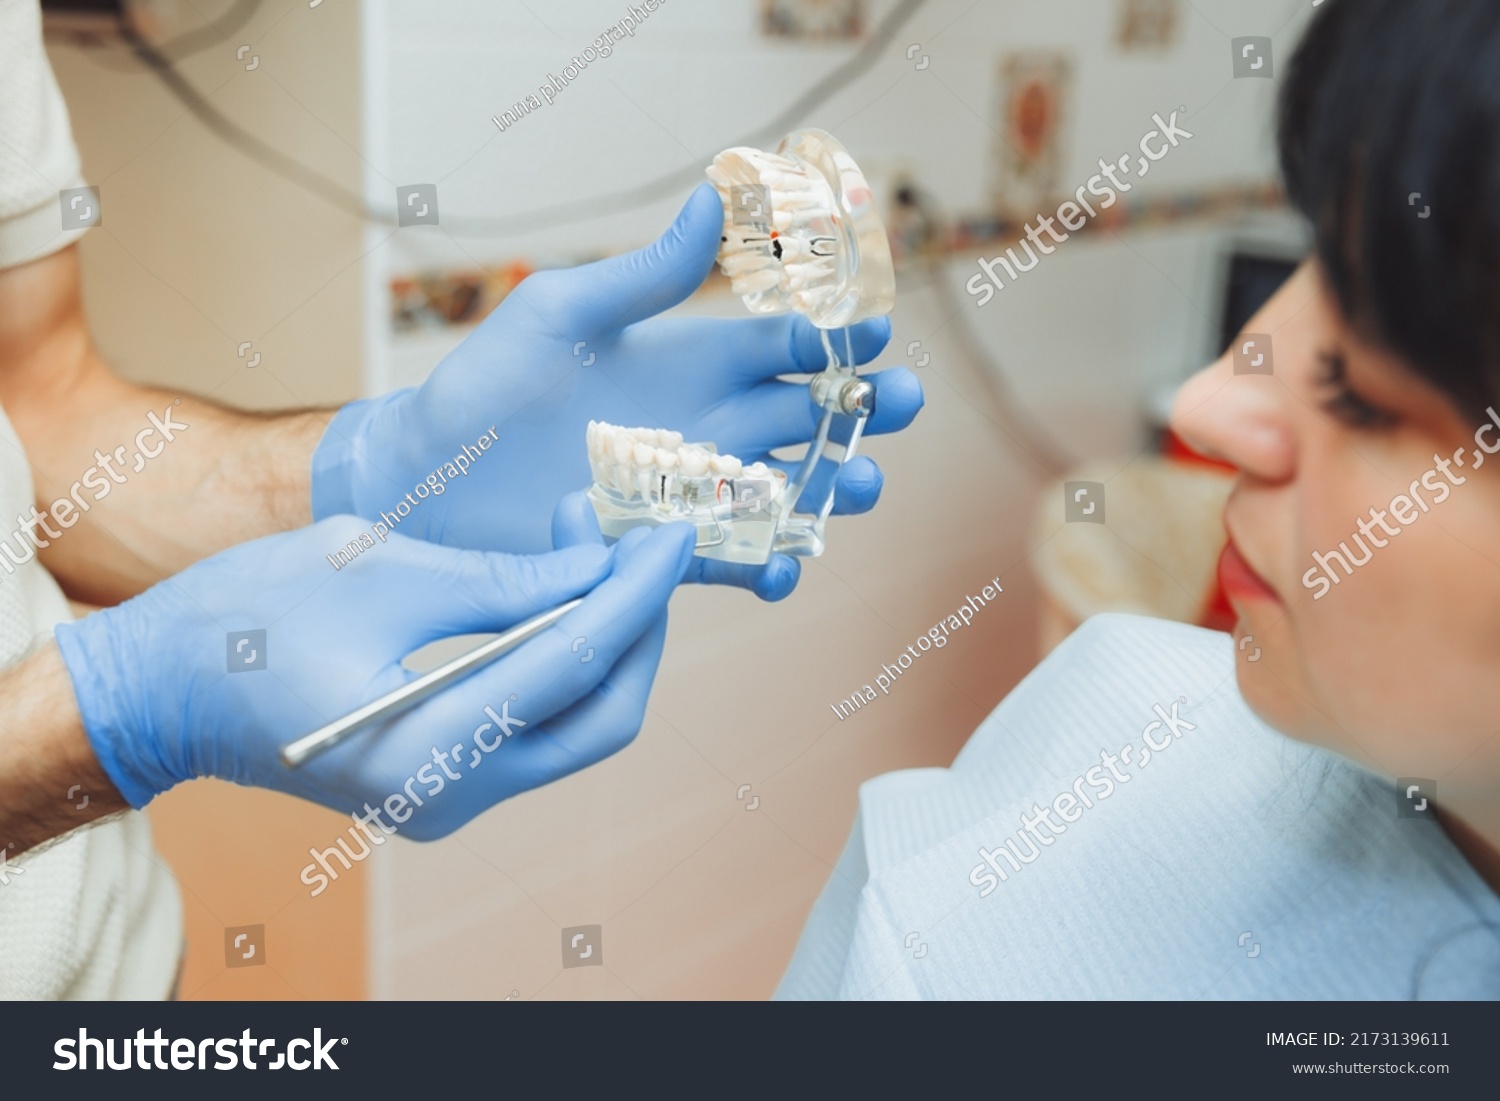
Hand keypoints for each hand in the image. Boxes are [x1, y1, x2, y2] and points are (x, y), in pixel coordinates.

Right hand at [53, 517, 694, 838]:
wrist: (157, 691)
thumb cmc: (247, 619)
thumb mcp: (381, 570)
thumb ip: (504, 581)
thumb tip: (599, 565)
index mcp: (428, 748)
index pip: (577, 663)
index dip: (637, 591)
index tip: (674, 533)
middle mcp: (452, 797)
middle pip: (602, 716)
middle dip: (637, 625)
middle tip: (634, 540)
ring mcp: (450, 802)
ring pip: (578, 728)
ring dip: (604, 642)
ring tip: (590, 549)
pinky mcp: (444, 785)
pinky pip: (536, 730)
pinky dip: (563, 667)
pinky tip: (559, 597)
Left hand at [311, 184, 923, 600]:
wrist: (427, 482)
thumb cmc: (485, 386)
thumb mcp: (562, 314)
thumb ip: (643, 275)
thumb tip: (713, 196)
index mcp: (689, 359)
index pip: (785, 342)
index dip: (835, 334)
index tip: (875, 328)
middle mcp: (703, 424)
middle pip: (807, 415)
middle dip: (862, 409)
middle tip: (897, 406)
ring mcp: (688, 493)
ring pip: (786, 490)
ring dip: (829, 488)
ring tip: (855, 486)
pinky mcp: (662, 552)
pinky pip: (730, 563)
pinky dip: (765, 568)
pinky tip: (780, 567)